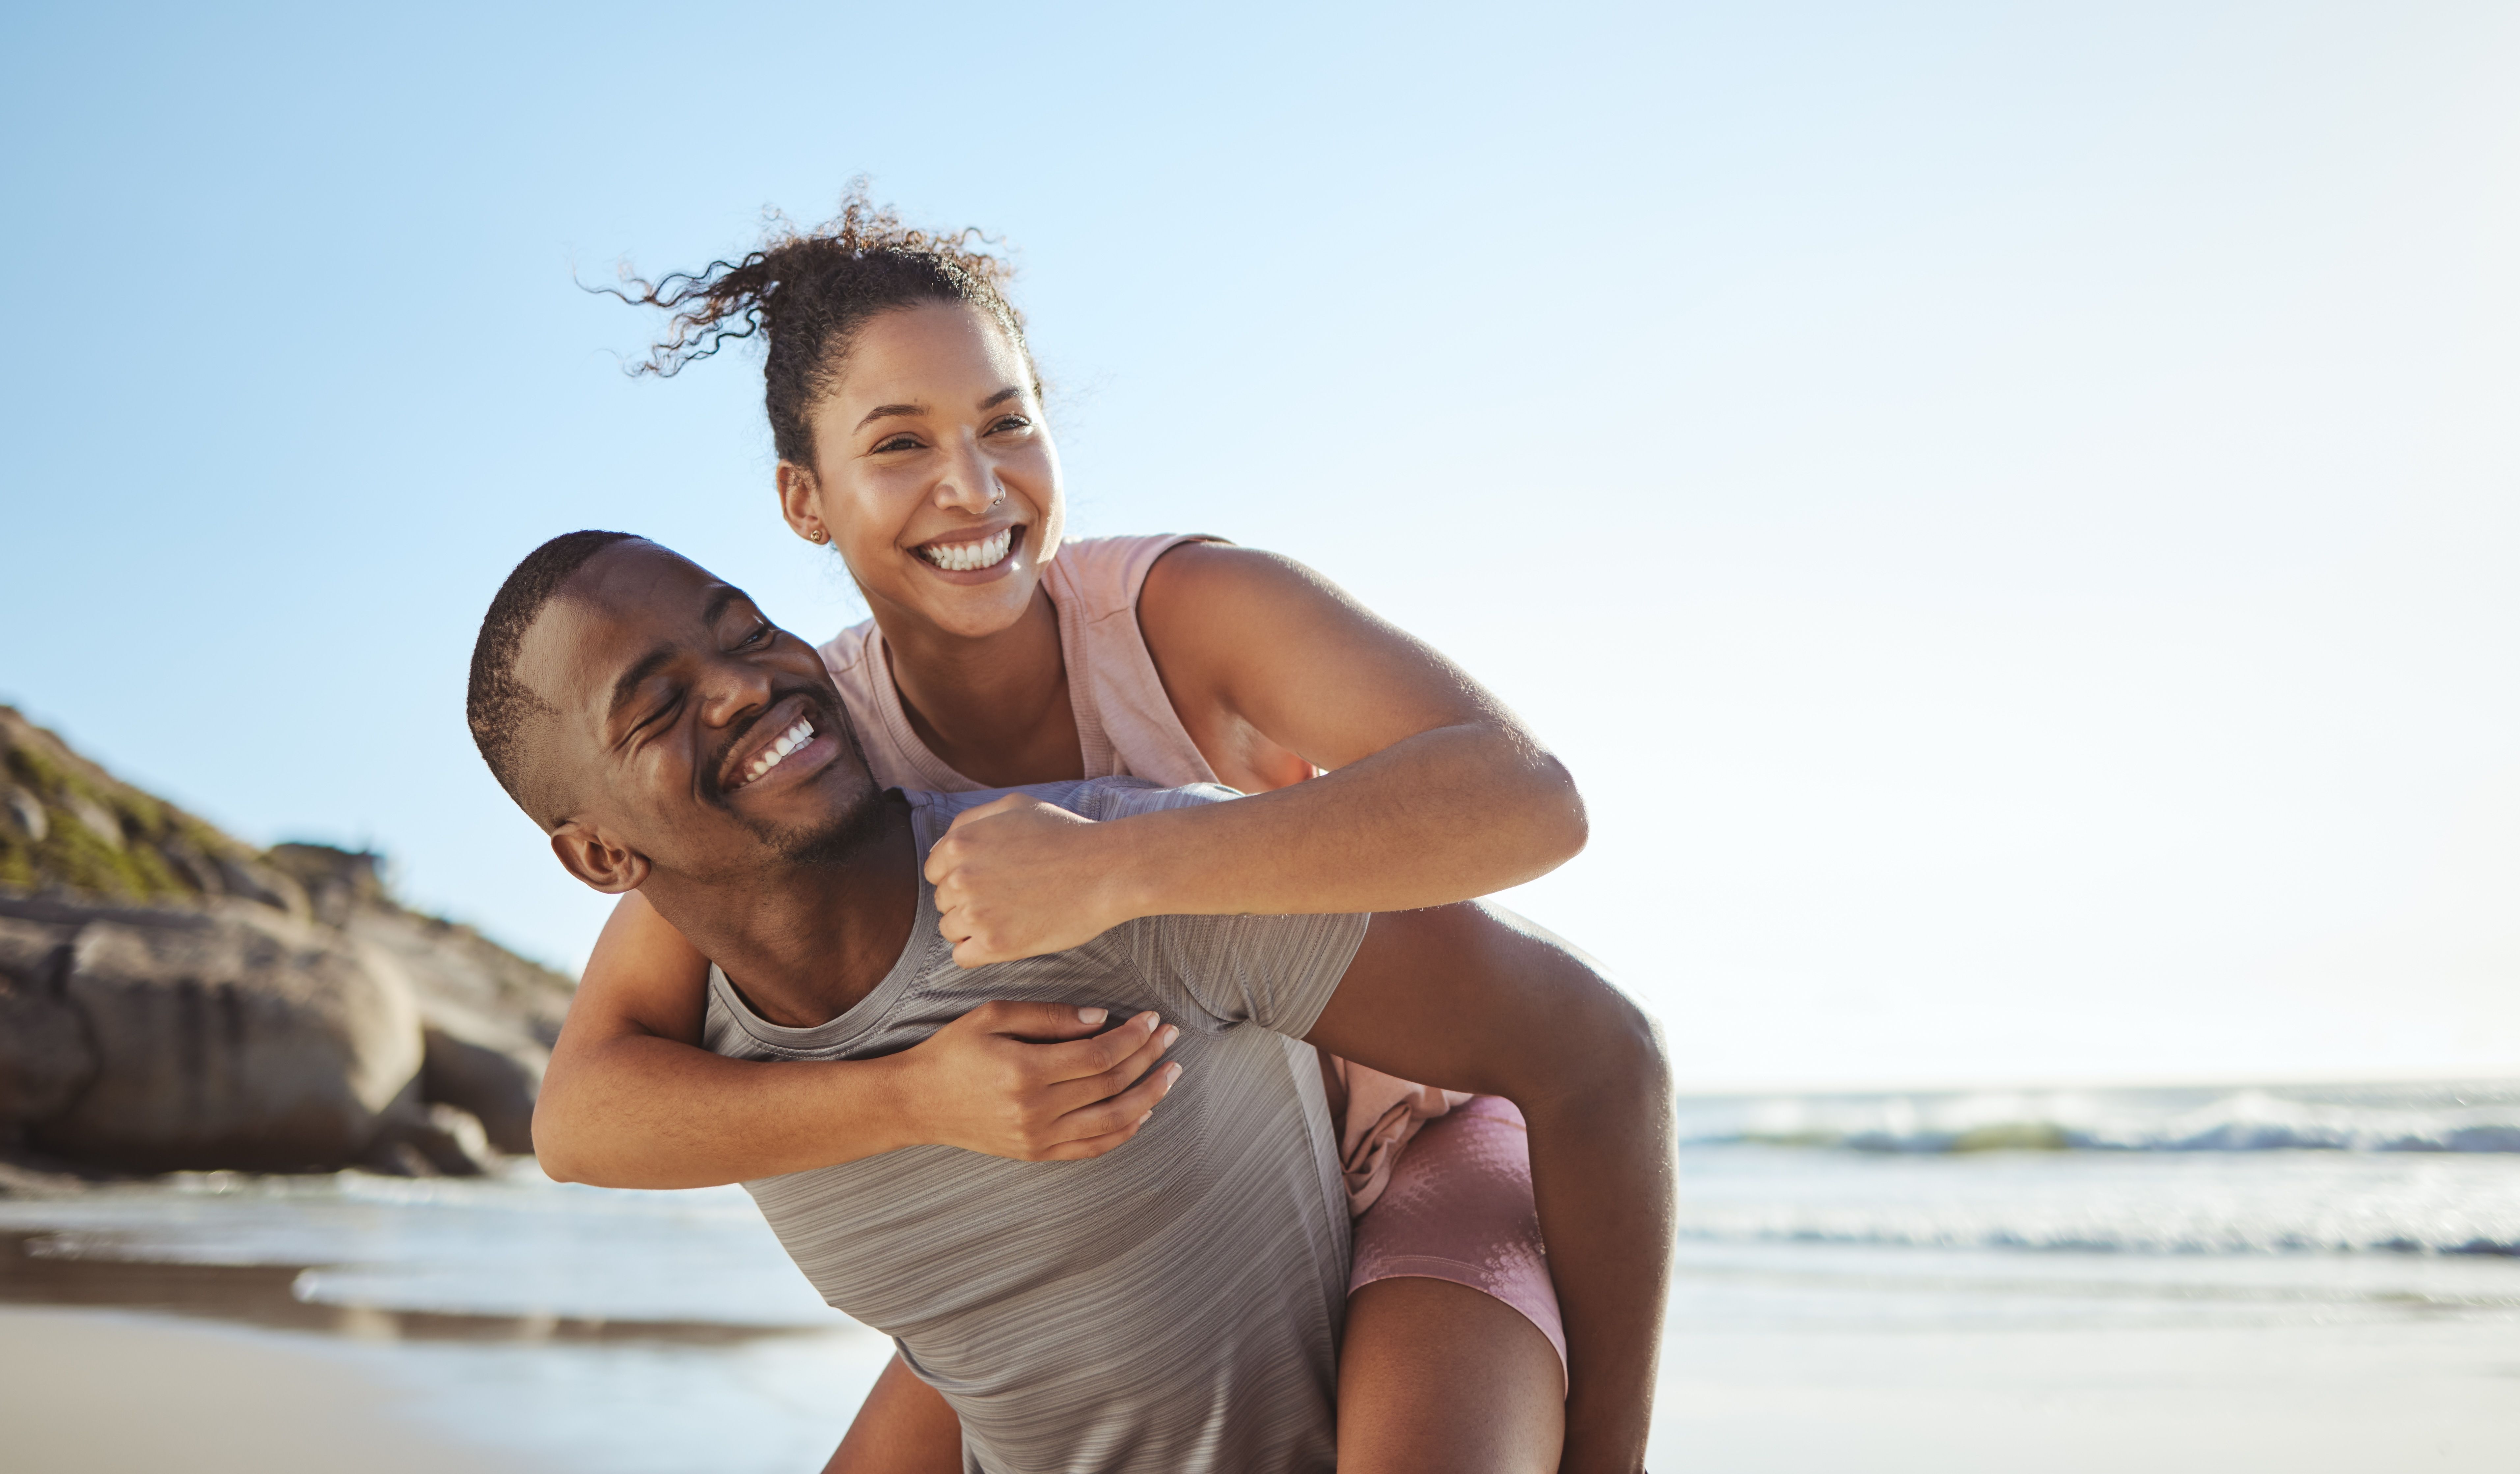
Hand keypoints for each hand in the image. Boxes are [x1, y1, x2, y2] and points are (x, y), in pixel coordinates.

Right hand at [893, 1001, 1181, 1160]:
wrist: (916, 1102)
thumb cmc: (952, 1052)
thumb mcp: (993, 1017)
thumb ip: (1049, 1016)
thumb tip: (1101, 1018)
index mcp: (1026, 1071)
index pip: (1100, 1054)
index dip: (1133, 1036)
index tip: (1151, 1019)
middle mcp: (1036, 1110)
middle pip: (1112, 1084)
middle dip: (1148, 1057)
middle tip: (1170, 1037)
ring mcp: (1038, 1138)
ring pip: (1112, 1121)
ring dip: (1148, 1096)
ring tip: (1170, 1074)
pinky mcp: (1036, 1153)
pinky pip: (1092, 1148)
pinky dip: (1123, 1132)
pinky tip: (1142, 1113)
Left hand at [925, 795, 1130, 965]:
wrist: (1107, 869)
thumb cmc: (1065, 835)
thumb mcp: (1015, 806)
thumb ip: (971, 820)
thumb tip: (942, 845)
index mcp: (959, 843)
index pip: (935, 870)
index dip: (960, 875)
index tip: (989, 879)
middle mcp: (960, 878)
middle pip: (943, 901)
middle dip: (967, 900)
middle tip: (1005, 898)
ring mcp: (976, 913)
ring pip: (950, 930)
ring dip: (972, 927)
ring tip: (1008, 917)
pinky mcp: (996, 944)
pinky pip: (962, 957)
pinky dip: (978, 952)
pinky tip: (1003, 939)